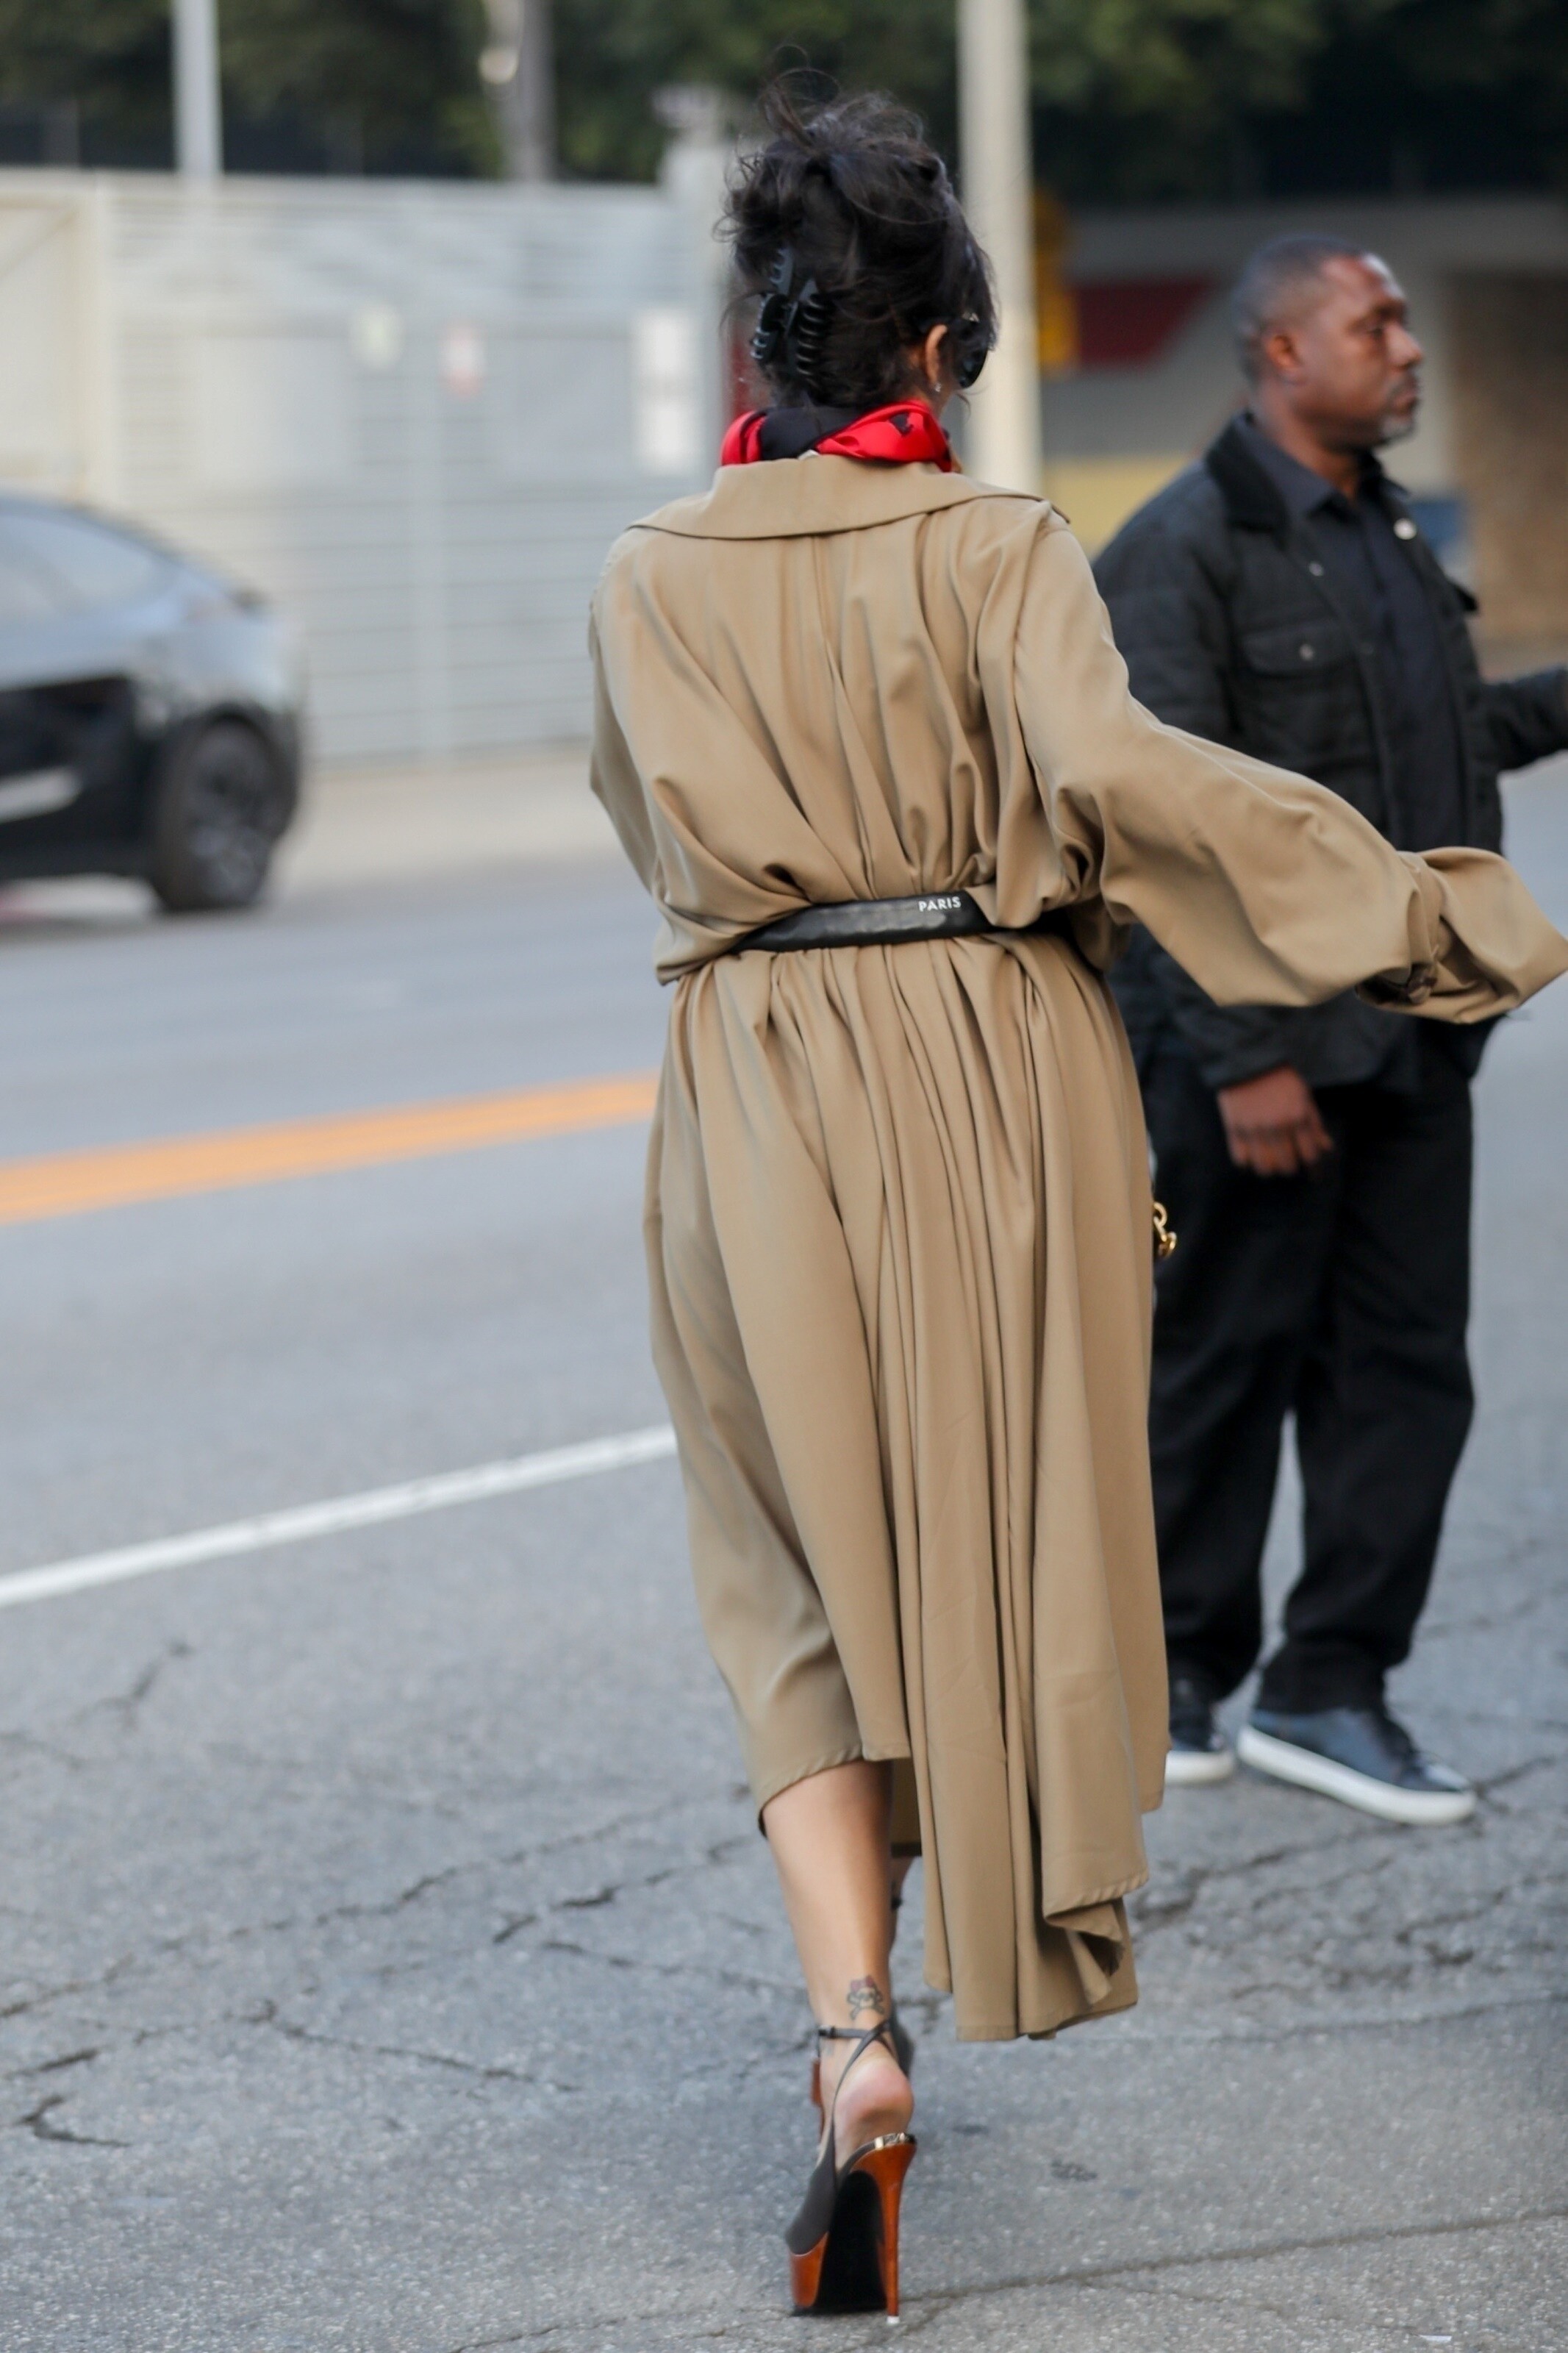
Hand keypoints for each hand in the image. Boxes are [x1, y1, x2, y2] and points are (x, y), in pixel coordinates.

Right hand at [1216, 1065, 1332, 1176]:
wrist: (1248, 1058)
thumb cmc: (1281, 1076)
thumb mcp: (1304, 1095)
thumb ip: (1314, 1123)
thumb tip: (1326, 1147)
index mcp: (1298, 1116)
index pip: (1310, 1155)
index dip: (1312, 1164)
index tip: (1311, 1167)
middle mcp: (1277, 1126)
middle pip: (1287, 1166)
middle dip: (1290, 1167)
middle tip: (1288, 1161)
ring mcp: (1254, 1129)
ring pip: (1264, 1168)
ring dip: (1270, 1168)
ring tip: (1269, 1160)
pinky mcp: (1234, 1128)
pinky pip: (1241, 1160)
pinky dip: (1247, 1161)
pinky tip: (1251, 1153)